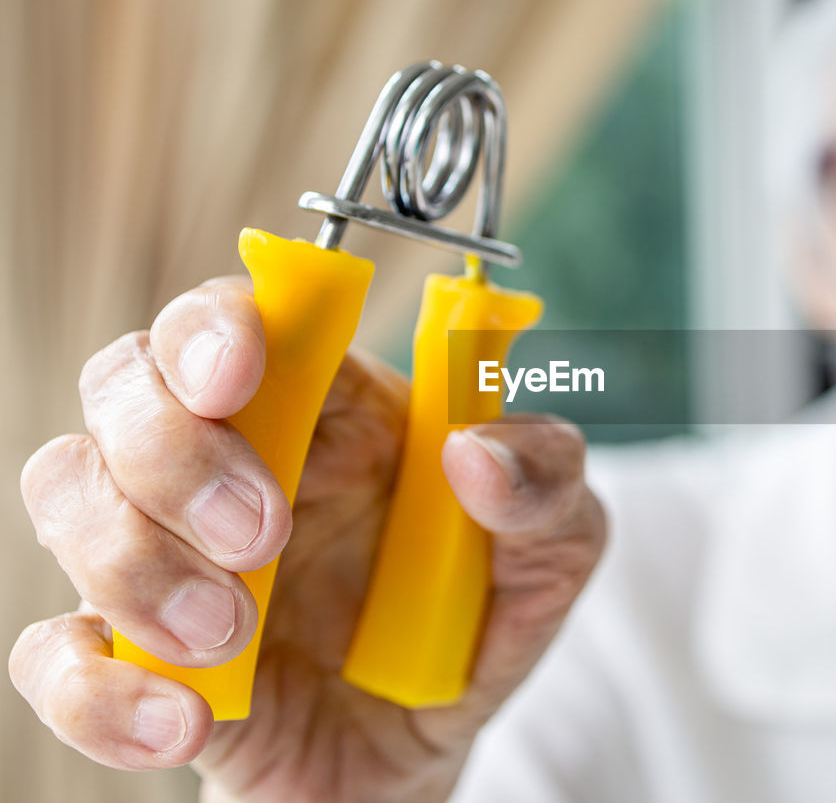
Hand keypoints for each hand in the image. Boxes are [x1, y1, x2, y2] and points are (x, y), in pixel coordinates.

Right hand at [9, 277, 605, 801]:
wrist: (420, 748)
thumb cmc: (474, 618)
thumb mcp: (555, 545)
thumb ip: (547, 480)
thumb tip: (477, 452)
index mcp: (328, 405)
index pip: (238, 315)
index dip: (217, 324)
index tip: (238, 371)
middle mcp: (229, 457)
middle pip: (125, 382)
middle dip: (172, 448)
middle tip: (262, 532)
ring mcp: (166, 551)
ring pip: (66, 492)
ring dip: (132, 561)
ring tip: (233, 635)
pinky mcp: (131, 655)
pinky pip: (53, 653)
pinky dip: (96, 688)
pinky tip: (185, 719)